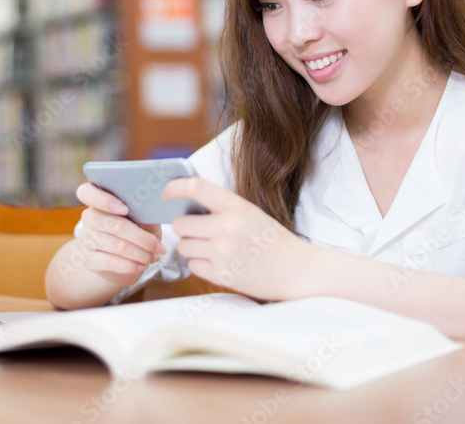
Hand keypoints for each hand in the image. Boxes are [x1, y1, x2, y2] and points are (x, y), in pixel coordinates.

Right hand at [74, 182, 166, 286]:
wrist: (122, 261)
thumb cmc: (136, 232)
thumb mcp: (142, 219)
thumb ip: (144, 210)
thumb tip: (154, 205)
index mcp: (99, 200)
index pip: (87, 192)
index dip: (104, 200)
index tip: (125, 208)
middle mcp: (89, 218)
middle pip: (113, 224)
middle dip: (142, 238)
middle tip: (159, 247)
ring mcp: (87, 240)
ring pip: (117, 246)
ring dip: (141, 254)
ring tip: (154, 257)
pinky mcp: (89, 260)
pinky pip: (111, 263)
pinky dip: (131, 265)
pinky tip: (142, 265)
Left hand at [166, 177, 311, 300]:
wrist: (298, 270)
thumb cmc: (271, 239)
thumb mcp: (250, 213)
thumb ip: (220, 208)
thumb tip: (181, 206)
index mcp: (237, 207)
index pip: (196, 187)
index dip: (174, 188)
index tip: (165, 194)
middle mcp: (228, 228)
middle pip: (180, 224)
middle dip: (186, 228)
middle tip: (201, 232)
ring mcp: (224, 254)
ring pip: (183, 246)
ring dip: (192, 248)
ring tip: (214, 248)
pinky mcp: (222, 276)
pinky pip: (192, 266)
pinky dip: (201, 265)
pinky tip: (220, 263)